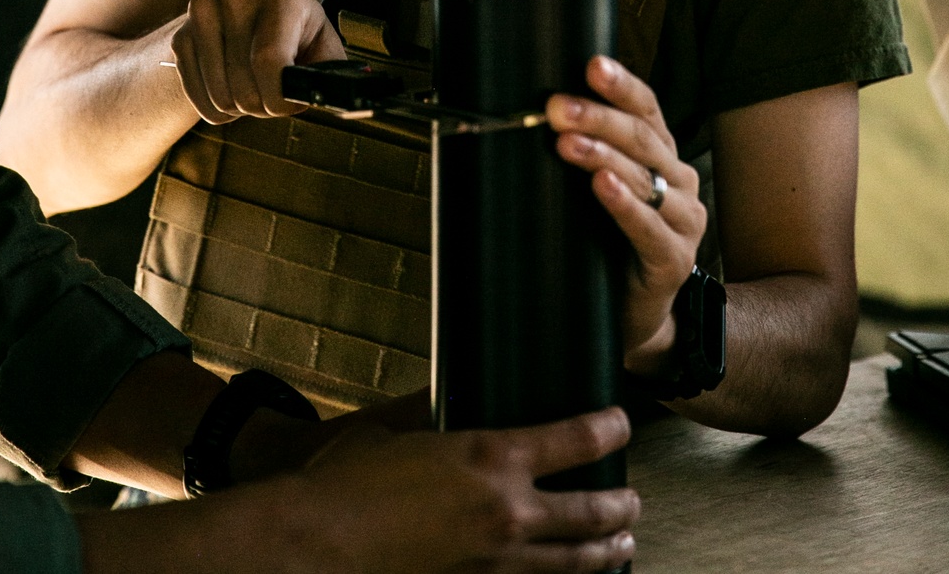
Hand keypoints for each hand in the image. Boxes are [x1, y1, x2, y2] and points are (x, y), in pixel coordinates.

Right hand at [171, 0, 344, 123]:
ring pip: (220, 98)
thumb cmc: (299, 41)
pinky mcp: (181, 36)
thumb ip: (333, 73)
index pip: (269, 63)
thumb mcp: (323, 49)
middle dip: (262, 106)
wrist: (249, 21)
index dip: (278, 98)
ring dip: (241, 110)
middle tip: (273, 97)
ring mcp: (204, 15)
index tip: (286, 104)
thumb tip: (342, 98)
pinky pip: (198, 100)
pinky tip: (232, 89)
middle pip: (244, 88)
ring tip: (255, 90)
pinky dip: (217, 110)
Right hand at [295, 407, 638, 573]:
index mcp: (489, 456)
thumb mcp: (395, 430)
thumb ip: (430, 413)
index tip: (621, 421)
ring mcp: (495, 562)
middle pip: (588, 511)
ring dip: (605, 552)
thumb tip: (445, 393)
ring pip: (572, 562)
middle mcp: (506, 511)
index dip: (607, 428)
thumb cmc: (346, 481)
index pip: (573, 439)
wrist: (315, 544)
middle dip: (620, 504)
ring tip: (623, 546)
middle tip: (633, 500)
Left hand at [547, 57, 706, 370]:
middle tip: (556, 107)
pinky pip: (648, 226)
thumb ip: (584, 151)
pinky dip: (624, 203)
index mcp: (662, 154)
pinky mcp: (673, 259)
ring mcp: (683, 221)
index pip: (646, 108)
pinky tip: (602, 186)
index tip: (592, 64)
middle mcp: (679, 179)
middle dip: (596, 117)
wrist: (634, 313)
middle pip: (641, 137)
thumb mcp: (599, 188)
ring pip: (644, 177)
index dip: (621, 85)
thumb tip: (536, 110)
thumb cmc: (609, 241)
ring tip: (567, 143)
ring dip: (602, 155)